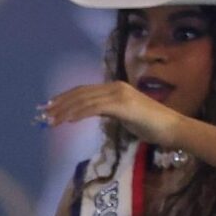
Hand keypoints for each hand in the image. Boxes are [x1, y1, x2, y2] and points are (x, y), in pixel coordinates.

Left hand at [42, 82, 185, 148]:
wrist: (171, 128)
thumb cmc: (150, 125)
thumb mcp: (123, 116)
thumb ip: (107, 111)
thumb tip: (91, 113)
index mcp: (114, 88)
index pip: (84, 91)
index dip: (65, 98)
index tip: (50, 106)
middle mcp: (115, 87)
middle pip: (80, 93)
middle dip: (60, 104)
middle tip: (44, 114)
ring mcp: (119, 95)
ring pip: (85, 101)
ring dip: (66, 111)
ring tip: (52, 120)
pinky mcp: (123, 105)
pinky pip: (96, 108)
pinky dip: (80, 113)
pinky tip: (68, 120)